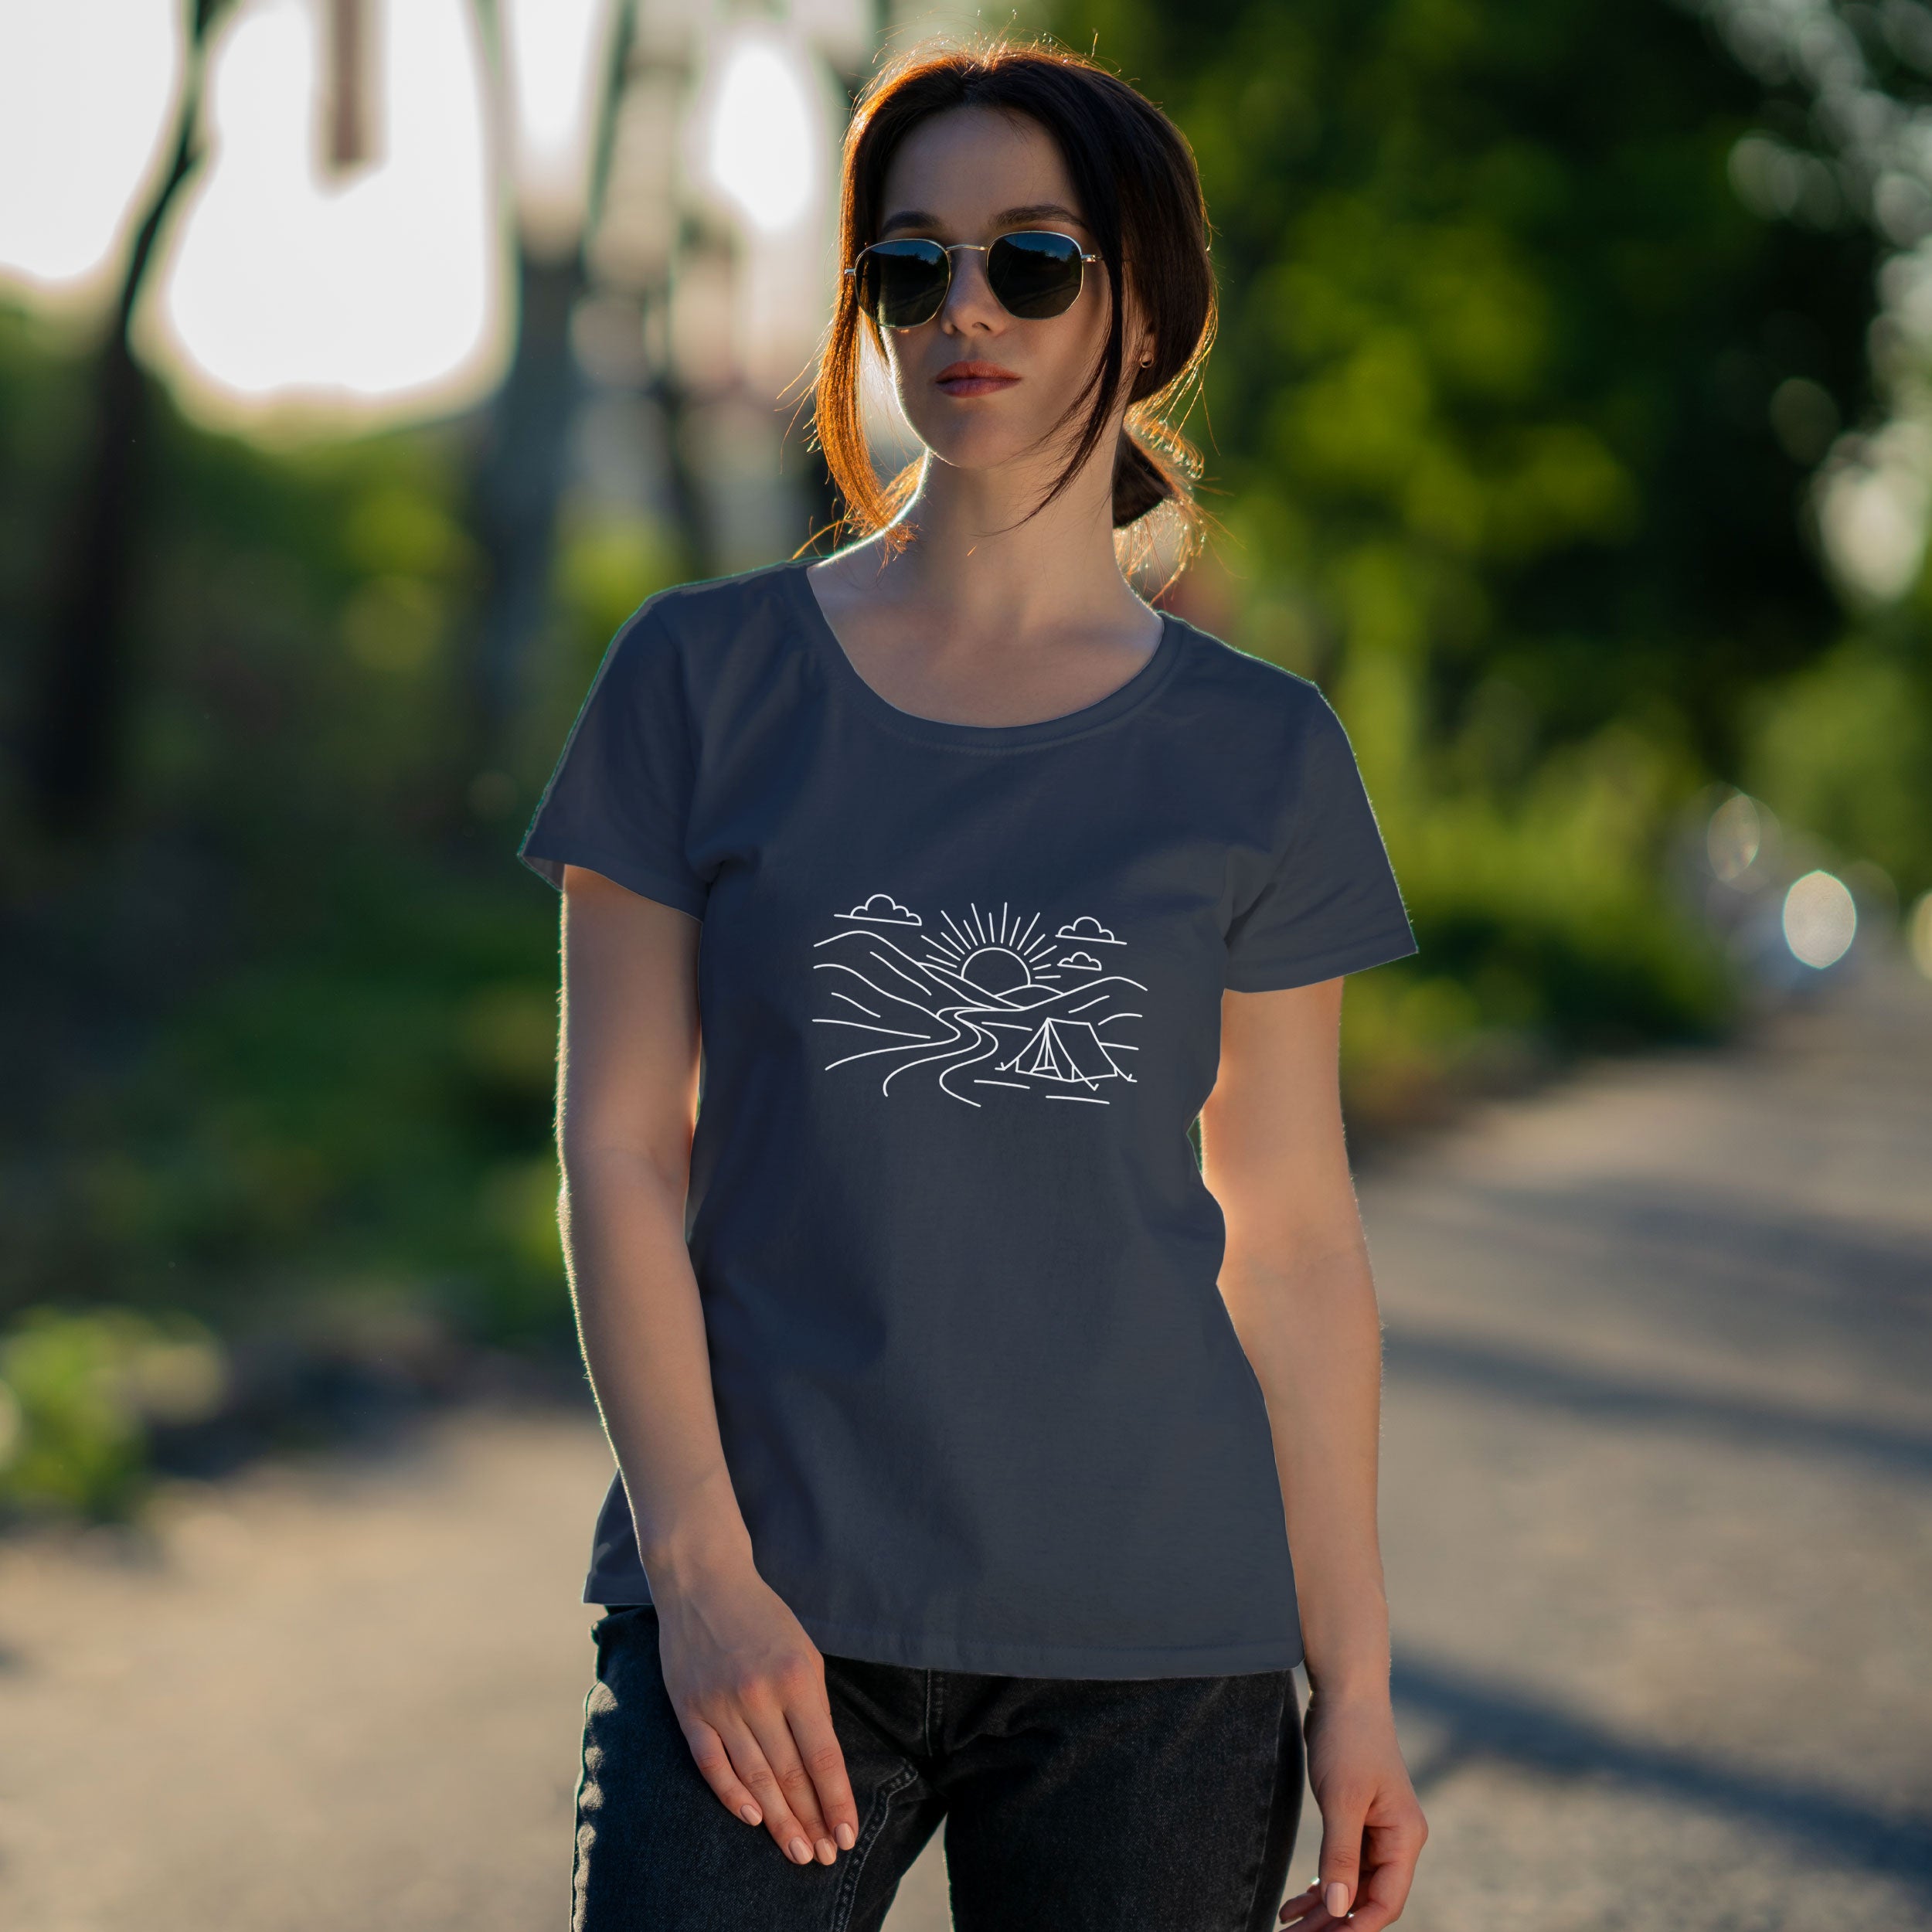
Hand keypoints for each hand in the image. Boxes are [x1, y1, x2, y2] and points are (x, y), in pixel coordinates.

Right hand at [651, 1566, 859, 1868]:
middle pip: (790, 1775)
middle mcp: (759, 1696)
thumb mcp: (803, 1651)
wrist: (704, 1583)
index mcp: (796, 1678)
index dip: (836, 1800)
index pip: (822, 1755)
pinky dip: (732, 1795)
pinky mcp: (690, 1710)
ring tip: (797, 1852)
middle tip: (823, 1857)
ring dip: (778, 1821)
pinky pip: (712, 1764)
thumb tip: (821, 1762)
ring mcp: (721, 1705)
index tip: (847, 1834)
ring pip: (754, 1778)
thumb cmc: (763, 1617)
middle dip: (810, 1821)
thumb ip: (812, 1704)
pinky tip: (752, 1818)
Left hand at [1279, 1686, 1426, 1928]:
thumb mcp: (1342, 1800)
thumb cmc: (1348, 1739)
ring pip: (1351, 1886)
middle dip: (1332, 1924)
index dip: (1355, 1927)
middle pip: (1366, 1899)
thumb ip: (1341, 1855)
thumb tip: (1338, 1908)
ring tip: (1286, 1928)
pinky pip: (1341, 1865)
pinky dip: (1320, 1885)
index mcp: (1404, 1838)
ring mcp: (1376, 1831)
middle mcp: (1396, 1840)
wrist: (1344, 1691)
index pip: (1385, 1901)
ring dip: (1322, 1909)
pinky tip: (1294, 1902)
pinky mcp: (1356, 1820)